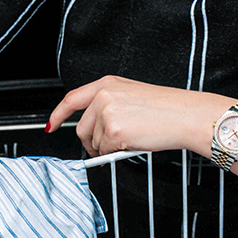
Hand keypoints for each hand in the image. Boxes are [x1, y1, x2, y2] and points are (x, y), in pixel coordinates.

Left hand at [47, 75, 229, 157]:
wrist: (186, 115)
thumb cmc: (167, 108)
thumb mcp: (132, 95)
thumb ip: (108, 105)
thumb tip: (93, 128)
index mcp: (107, 84)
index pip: (72, 99)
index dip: (59, 114)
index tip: (52, 125)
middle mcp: (103, 95)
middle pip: (82, 128)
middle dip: (92, 142)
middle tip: (110, 146)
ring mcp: (107, 113)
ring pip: (94, 143)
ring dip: (108, 148)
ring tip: (131, 139)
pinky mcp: (113, 131)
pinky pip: (104, 152)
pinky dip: (116, 154)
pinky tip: (133, 143)